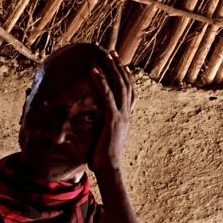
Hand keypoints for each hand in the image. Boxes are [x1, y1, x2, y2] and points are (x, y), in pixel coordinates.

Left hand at [88, 52, 134, 177]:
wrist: (110, 170)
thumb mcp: (105, 140)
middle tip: (112, 52)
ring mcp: (121, 116)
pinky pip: (106, 95)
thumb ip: (103, 129)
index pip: (130, 92)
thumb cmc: (105, 159)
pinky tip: (92, 70)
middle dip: (119, 66)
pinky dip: (100, 81)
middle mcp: (127, 114)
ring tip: (104, 55)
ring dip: (111, 68)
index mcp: (126, 118)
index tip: (121, 65)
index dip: (126, 77)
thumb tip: (92, 126)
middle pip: (126, 84)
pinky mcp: (112, 119)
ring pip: (118, 86)